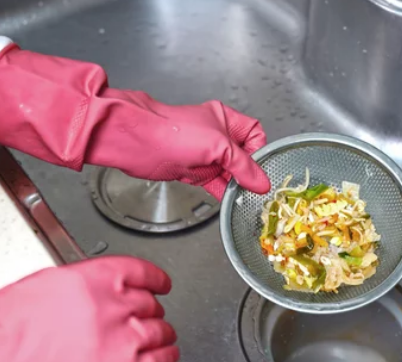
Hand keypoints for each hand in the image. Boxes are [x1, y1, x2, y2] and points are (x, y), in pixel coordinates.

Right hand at [0, 256, 178, 361]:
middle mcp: (114, 305)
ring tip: (161, 336)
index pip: (141, 271)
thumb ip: (82, 284)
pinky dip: (167, 357)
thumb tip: (98, 290)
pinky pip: (161, 361)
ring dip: (162, 333)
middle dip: (150, 309)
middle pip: (150, 303)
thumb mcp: (46, 285)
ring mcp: (122, 338)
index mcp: (95, 278)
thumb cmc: (4, 330)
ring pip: (160, 330)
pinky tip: (166, 356)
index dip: (156, 279)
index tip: (161, 283)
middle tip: (148, 315)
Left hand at [84, 93, 270, 199]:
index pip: (255, 134)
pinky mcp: (195, 172)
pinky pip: (217, 183)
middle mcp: (218, 136)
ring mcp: (206, 155)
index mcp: (226, 120)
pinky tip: (233, 201)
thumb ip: (243, 166)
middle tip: (257, 188)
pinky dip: (225, 192)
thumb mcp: (218, 146)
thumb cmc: (176, 133)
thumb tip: (262, 183)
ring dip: (238, 185)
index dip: (259, 149)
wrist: (139, 144)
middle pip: (244, 156)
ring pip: (231, 172)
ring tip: (247, 198)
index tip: (259, 167)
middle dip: (250, 171)